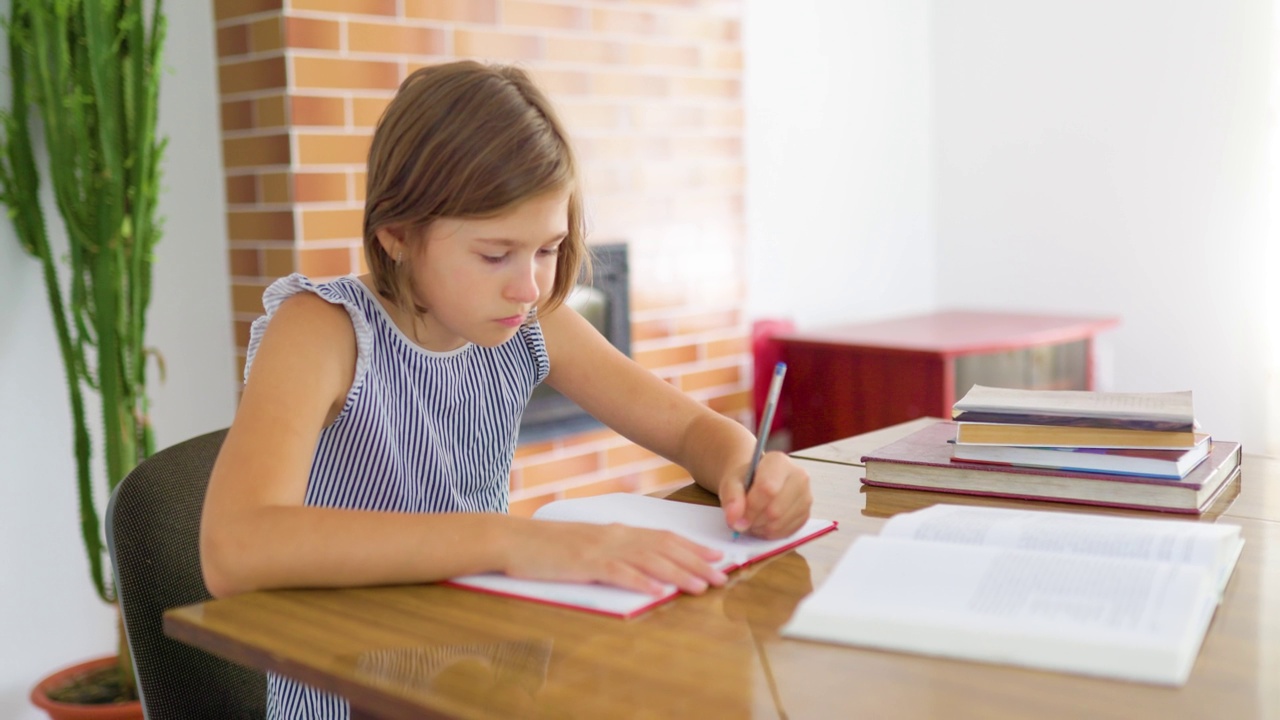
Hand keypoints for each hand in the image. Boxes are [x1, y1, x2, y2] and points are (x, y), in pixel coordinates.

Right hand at [503, 520, 727, 596]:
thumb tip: (641, 563)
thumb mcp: (587, 543)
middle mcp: (614, 536)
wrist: (513, 539)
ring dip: (677, 573)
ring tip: (700, 586)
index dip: (692, 547)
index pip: (663, 537)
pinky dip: (640, 581)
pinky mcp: (584, 563)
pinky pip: (617, 573)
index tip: (716, 557)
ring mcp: (600, 549)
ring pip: (648, 560)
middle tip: (721, 575)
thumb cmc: (548, 546)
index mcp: (617, 531)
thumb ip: (614, 549)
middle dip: (695, 562)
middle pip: (664, 548)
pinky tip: (657, 591)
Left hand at [719, 451, 812, 538]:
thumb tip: (735, 520)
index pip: (768, 489)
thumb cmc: (746, 480)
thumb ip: (732, 497)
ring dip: (760, 528)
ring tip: (753, 518)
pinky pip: (786, 532)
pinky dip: (770, 533)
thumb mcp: (732, 482)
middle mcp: (798, 476)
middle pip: (775, 510)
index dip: (750, 507)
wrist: (757, 483)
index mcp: (779, 461)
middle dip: (754, 520)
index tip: (737, 516)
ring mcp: (806, 497)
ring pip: (779, 524)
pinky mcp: (806, 515)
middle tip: (744, 518)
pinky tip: (763, 523)